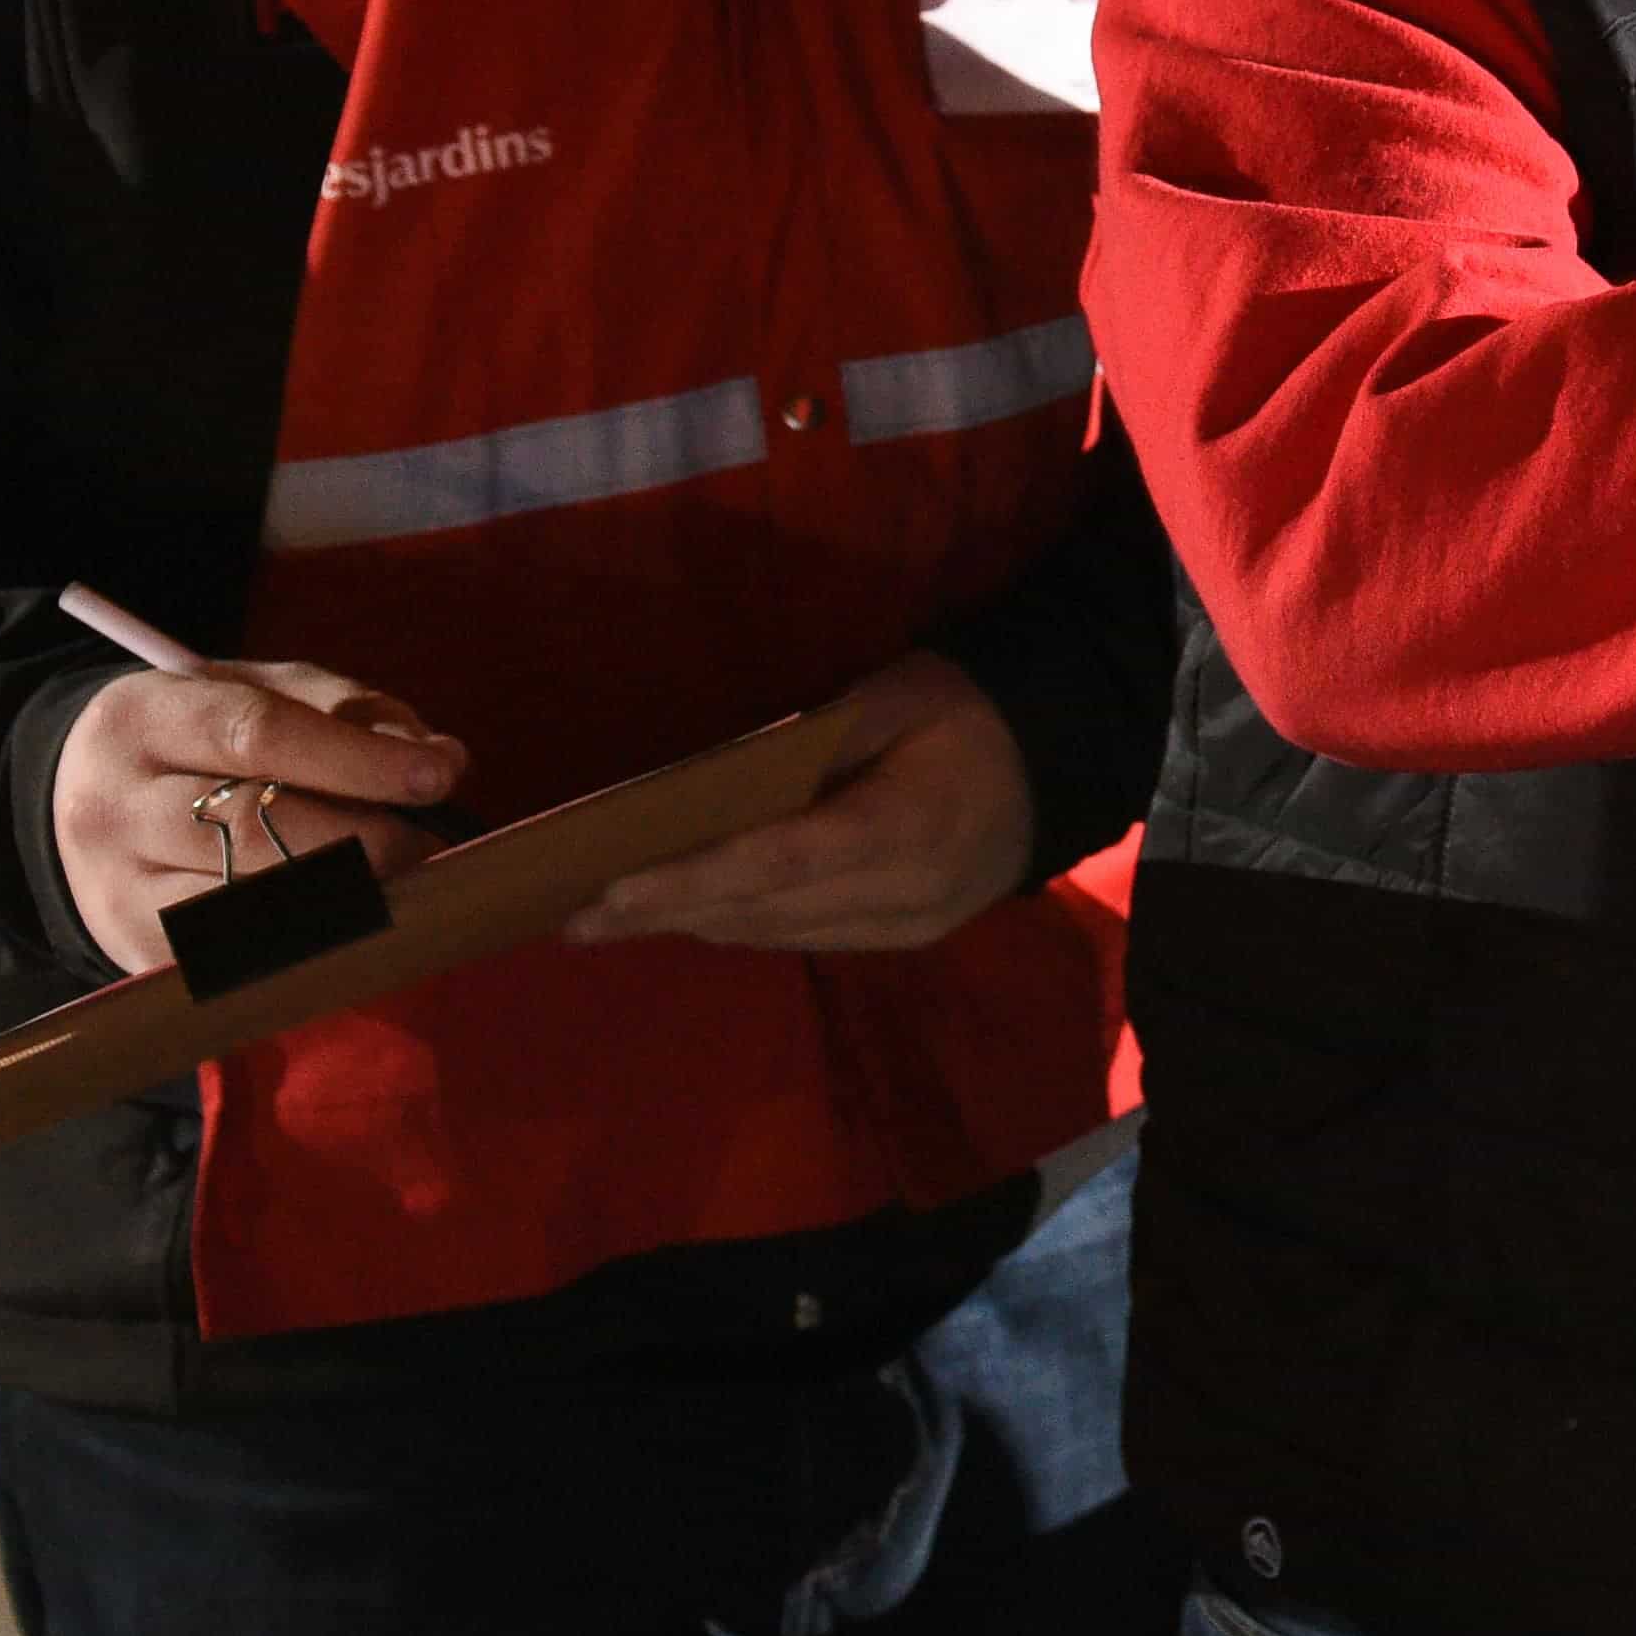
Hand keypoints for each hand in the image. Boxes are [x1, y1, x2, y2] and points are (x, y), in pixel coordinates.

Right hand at [47, 657, 462, 984]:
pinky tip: (350, 916)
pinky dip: (314, 938)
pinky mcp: (137, 957)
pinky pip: (245, 956)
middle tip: (427, 836)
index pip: (257, 735)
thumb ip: (352, 712)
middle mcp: (114, 808)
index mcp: (143, 719)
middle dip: (366, 837)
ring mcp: (117, 891)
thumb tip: (441, 760)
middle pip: (257, 830)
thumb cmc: (204, 737)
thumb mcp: (263, 690)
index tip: (437, 775)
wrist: (85, 803)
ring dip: (349, 894)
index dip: (358, 759)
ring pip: (254, 903)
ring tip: (398, 874)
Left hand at [569, 655, 1036, 953]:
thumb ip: (810, 742)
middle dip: (663, 914)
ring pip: (775, 935)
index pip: (772, 866)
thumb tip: (713, 784)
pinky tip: (690, 912)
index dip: (685, 883)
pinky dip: (741, 923)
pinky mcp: (905, 938)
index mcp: (901, 831)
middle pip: (761, 913)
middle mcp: (901, 898)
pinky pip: (804, 938)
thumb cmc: (971, 710)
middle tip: (569, 919)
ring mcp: (906, 928)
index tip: (606, 896)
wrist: (1066, 759)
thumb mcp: (893, 696)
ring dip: (692, 925)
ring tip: (609, 921)